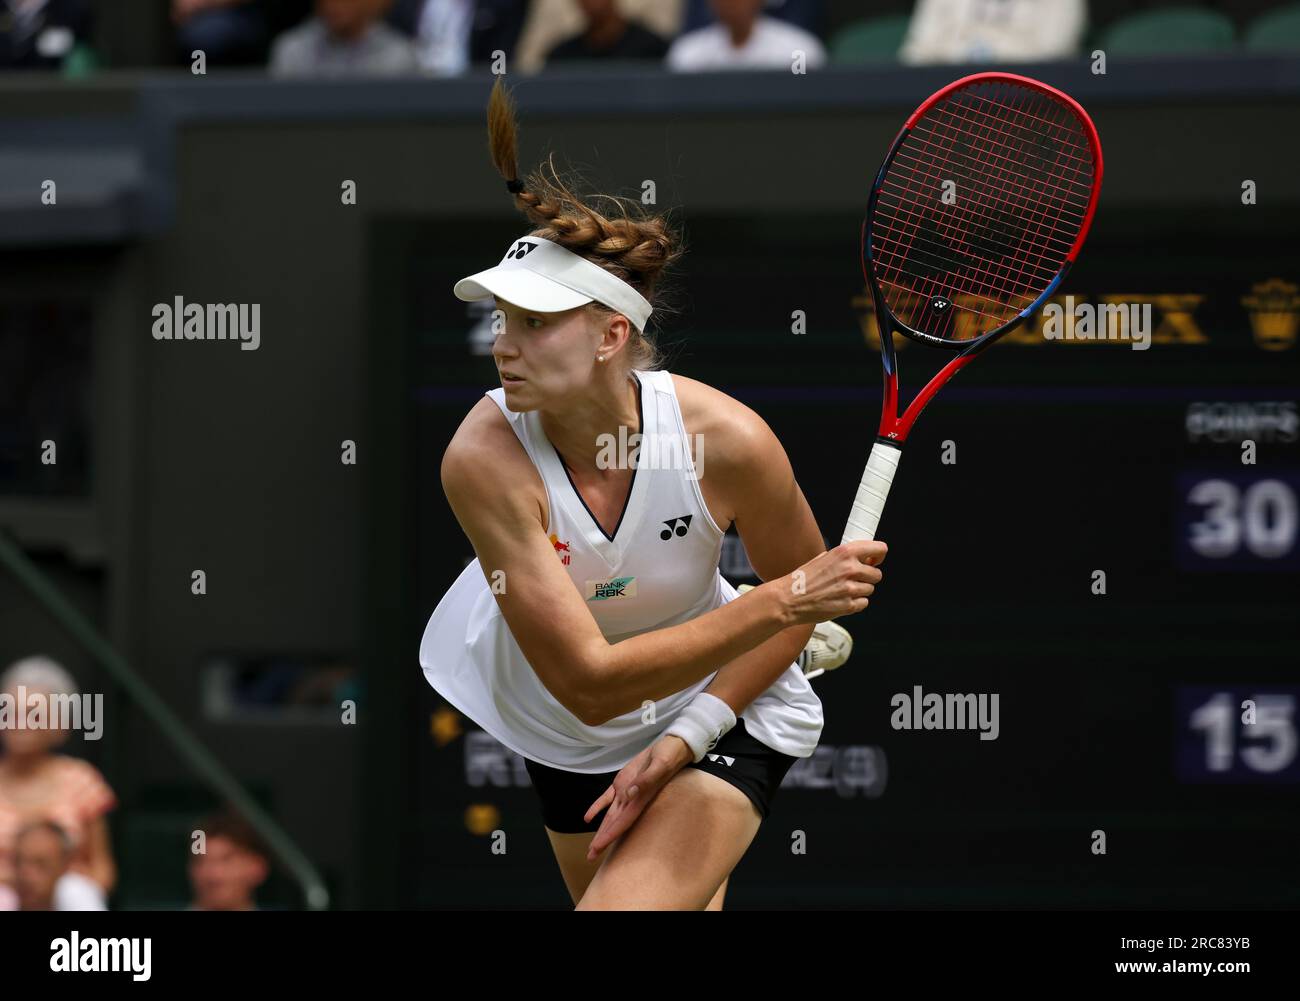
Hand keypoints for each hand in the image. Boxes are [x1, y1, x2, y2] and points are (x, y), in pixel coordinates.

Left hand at [583, 735, 693, 860]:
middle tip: (590, 857)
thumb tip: (630, 793)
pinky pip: (608, 797)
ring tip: (592, 848)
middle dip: (603, 840)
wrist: (671, 747)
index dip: (610, 835)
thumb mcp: (660, 765)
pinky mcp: (623, 781)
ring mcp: (627, 791)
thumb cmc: (669, 755)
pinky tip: (588, 818)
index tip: (599, 847)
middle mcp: (633, 800)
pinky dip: (598, 807)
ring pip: (610, 815)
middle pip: (615, 824)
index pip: (623, 822)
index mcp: (641, 799)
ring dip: (601, 830)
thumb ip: (646, 779)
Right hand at [773, 540, 886, 624]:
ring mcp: (851, 589)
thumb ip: (844, 557)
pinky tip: (841, 599)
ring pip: (870, 589)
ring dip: (860, 590)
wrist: (789, 599)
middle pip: (877, 574)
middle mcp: (850, 569)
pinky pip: (864, 603)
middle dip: (867, 577)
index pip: (880, 549)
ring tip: (842, 590)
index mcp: (845, 553)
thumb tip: (860, 558)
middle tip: (852, 579)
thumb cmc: (802, 579)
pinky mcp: (849, 606)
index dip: (879, 556)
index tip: (874, 560)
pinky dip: (856, 603)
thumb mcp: (823, 557)